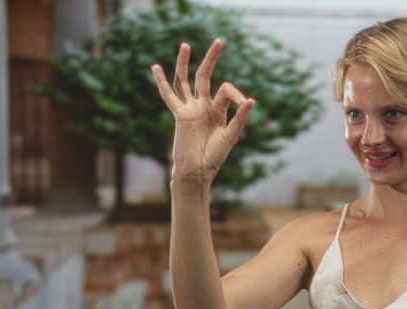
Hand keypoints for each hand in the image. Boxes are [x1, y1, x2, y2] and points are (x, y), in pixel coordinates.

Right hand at [150, 38, 255, 183]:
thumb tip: (250, 100)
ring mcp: (190, 109)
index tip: (243, 103)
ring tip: (186, 45)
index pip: (226, 90)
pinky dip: (162, 82)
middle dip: (212, 58)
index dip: (235, 92)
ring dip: (185, 63)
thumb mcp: (231, 136)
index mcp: (218, 110)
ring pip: (185, 81)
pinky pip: (169, 95)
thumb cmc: (214, 156)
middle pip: (205, 76)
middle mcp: (203, 106)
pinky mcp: (179, 115)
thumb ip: (240, 118)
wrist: (197, 171)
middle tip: (220, 40)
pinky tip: (156, 67)